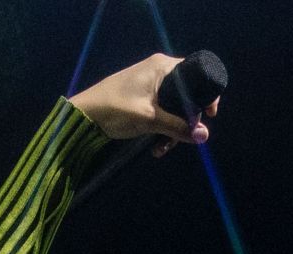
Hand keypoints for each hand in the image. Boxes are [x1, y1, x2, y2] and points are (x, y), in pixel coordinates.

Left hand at [68, 53, 220, 157]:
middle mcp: (158, 70)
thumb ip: (177, 127)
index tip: (210, 115)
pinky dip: (161, 128)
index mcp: (162, 66)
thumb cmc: (114, 110)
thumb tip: (204, 136)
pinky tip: (155, 146)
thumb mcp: (149, 120)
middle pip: (186, 95)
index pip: (196, 74)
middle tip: (181, 139)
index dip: (205, 96)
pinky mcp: (142, 98)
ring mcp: (149, 84)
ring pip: (173, 107)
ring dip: (172, 130)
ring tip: (161, 148)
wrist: (82, 116)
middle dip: (185, 120)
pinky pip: (161, 111)